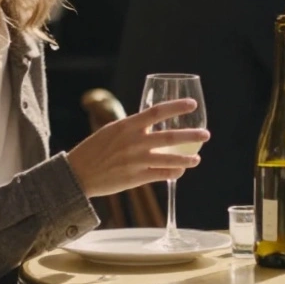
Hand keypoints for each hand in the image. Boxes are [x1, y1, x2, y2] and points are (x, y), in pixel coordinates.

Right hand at [65, 98, 209, 197]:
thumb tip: (152, 121)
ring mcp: (136, 161)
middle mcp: (134, 142)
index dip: (177, 107)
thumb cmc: (95, 149)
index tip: (192, 105)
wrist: (78, 174)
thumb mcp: (112, 131)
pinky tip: (180, 171)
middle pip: (170, 137)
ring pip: (169, 159)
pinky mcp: (135, 178)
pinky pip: (161, 175)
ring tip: (197, 159)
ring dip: (187, 159)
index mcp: (127, 125)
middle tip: (206, 135)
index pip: (157, 111)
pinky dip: (173, 173)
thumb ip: (133, 127)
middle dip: (191, 136)